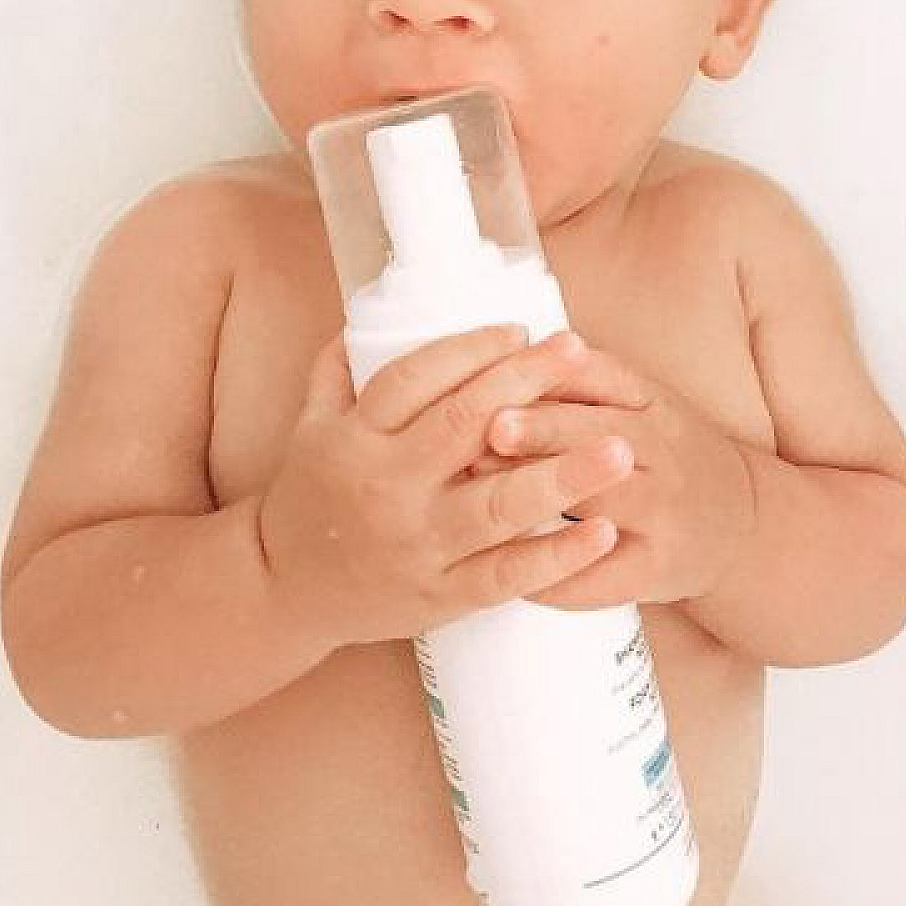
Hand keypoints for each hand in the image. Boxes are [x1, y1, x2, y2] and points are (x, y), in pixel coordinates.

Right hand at [256, 326, 637, 648]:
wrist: (283, 591)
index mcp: (356, 438)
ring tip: (621, 446)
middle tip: (577, 351)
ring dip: (565, 473)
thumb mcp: (309, 425)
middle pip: (465, 426)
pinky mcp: (442, 596)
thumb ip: (338, 369)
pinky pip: (507, 576)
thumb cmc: (307, 496)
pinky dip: (558, 557)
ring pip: (499, 503)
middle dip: (528, 384)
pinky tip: (604, 533)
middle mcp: (388, 487)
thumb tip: (371, 310)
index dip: (470, 349)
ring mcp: (419, 544)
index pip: (415, 378)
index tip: (519, 328)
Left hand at [474, 337, 754, 610]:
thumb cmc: (669, 453)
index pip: (605, 378)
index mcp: (654, 404)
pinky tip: (513, 569)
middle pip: (603, 437)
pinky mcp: (656, 570)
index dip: (557, 375)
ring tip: (496, 493)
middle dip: (548, 431)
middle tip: (496, 427)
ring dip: (552, 495)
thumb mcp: (641, 401)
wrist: (740, 524)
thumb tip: (503, 362)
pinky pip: (604, 577)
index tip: (505, 374)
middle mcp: (664, 455)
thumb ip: (581, 382)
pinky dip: (558, 577)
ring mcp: (663, 515)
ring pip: (606, 501)